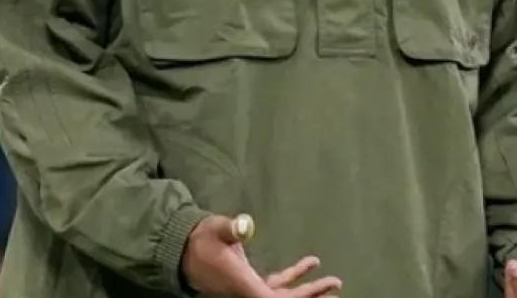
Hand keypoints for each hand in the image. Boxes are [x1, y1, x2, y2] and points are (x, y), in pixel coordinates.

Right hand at [181, 214, 341, 296]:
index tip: (319, 295)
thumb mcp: (216, 229)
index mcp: (242, 284)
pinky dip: (293, 277)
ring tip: (332, 283)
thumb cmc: (200, 239)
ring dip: (306, 290)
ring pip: (281, 295)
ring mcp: (247, 289)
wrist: (181, 248)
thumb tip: (244, 225)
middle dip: (310, 297)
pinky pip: (275, 285)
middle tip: (336, 287)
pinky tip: (311, 262)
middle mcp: (246, 292)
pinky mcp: (247, 282)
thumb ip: (231, 228)